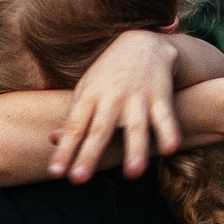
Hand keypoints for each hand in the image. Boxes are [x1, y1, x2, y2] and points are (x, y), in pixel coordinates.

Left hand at [47, 30, 182, 181]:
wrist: (142, 43)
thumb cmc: (108, 75)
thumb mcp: (86, 90)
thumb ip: (72, 116)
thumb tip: (52, 139)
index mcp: (90, 97)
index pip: (75, 127)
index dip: (65, 149)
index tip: (55, 172)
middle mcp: (112, 98)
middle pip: (100, 129)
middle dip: (90, 154)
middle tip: (78, 180)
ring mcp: (137, 97)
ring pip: (136, 126)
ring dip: (135, 150)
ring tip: (133, 174)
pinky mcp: (161, 96)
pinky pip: (165, 117)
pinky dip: (169, 132)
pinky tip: (171, 150)